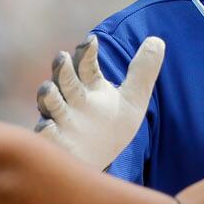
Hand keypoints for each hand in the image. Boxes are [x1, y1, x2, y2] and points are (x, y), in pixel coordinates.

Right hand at [35, 34, 163, 169]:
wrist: (99, 163)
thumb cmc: (112, 127)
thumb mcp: (133, 100)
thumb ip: (144, 71)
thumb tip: (157, 40)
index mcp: (89, 87)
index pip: (86, 65)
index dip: (86, 52)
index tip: (91, 40)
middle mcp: (72, 100)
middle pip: (65, 80)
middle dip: (62, 69)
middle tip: (62, 58)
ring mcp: (61, 121)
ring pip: (50, 104)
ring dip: (48, 96)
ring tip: (48, 88)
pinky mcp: (55, 143)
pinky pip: (46, 135)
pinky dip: (47, 130)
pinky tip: (49, 126)